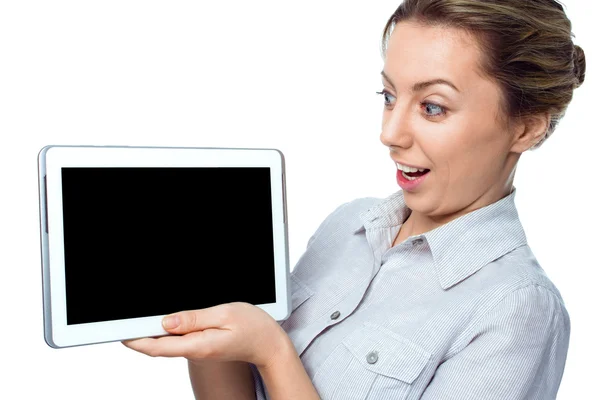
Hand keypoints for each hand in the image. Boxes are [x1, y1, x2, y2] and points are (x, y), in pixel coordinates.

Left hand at [122, 302, 288, 368]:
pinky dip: (165, 332)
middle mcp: (196, 350)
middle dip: (138, 336)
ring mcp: (199, 349)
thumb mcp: (225, 314)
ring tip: (137, 320)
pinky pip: (178, 340)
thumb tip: (167, 322)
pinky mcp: (202, 345)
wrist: (269, 344)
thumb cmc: (253, 327)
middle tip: (122, 323)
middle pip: (159, 347)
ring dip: (150, 334)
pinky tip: (163, 322)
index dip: (137, 340)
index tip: (121, 331)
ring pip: (167, 344)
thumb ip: (195, 318)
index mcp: (199, 345)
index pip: (159, 346)